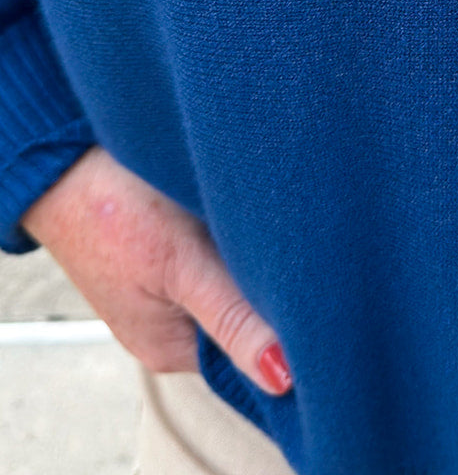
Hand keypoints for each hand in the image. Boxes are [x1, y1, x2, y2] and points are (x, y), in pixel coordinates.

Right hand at [19, 144, 292, 394]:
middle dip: (273, 285)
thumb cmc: (115, 214)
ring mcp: (166, 287)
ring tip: (268, 224)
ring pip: (232, 280)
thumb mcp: (182, 267)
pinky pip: (213, 252)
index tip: (313, 291)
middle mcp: (170, 324)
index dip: (287, 325)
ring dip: (252, 257)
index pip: (251, 353)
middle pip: (244, 315)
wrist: (64, 160)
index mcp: (172, 347)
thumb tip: (282, 378)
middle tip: (298, 246)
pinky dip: (230, 235)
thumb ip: (231, 318)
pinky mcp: (165, 252)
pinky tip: (241, 211)